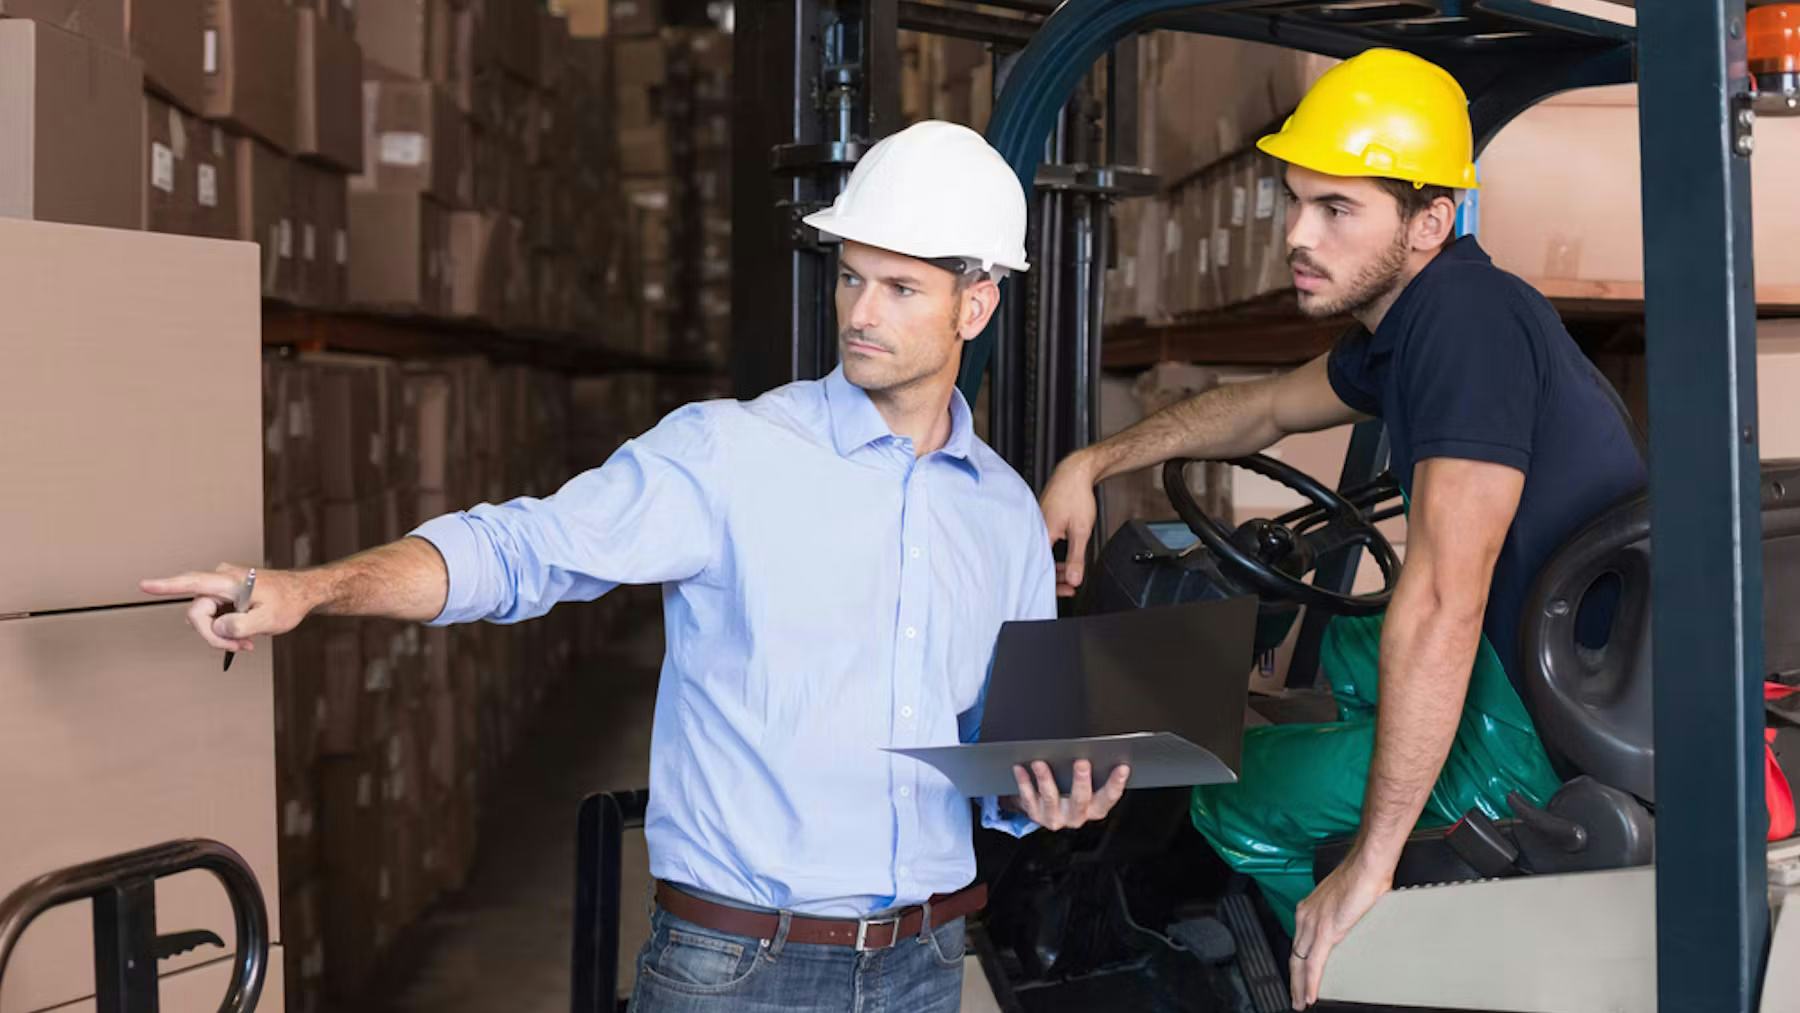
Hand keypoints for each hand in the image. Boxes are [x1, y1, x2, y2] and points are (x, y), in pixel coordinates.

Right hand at [139, 564, 312, 652]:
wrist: (303, 594)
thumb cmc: (289, 602)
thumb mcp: (269, 619)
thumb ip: (241, 625)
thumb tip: (217, 628)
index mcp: (230, 581)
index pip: (193, 583)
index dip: (166, 586)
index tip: (144, 585)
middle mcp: (221, 581)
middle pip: (198, 613)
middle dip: (214, 635)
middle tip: (240, 648)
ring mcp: (221, 588)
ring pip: (206, 619)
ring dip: (222, 635)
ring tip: (247, 643)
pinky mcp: (224, 597)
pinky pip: (214, 618)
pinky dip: (227, 631)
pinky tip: (245, 638)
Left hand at [1005, 760, 1128, 829]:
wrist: (1045, 811)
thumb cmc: (1070, 792)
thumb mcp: (1087, 788)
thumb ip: (1094, 774)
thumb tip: (1101, 748)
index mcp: (1094, 809)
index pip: (1109, 797)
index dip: (1117, 783)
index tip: (1122, 767)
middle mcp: (1076, 816)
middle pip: (1080, 800)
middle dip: (1081, 781)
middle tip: (1081, 763)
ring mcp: (1055, 817)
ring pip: (1051, 798)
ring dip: (1046, 779)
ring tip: (1040, 763)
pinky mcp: (1035, 814)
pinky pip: (1028, 798)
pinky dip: (1024, 782)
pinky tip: (1020, 768)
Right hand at [1040, 453, 1099, 596]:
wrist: (1075, 473)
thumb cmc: (1076, 495)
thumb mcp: (1081, 530)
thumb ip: (1077, 557)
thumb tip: (1074, 579)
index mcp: (1042, 534)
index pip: (1042, 568)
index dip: (1055, 583)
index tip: (1067, 590)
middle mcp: (1035, 530)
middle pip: (1040, 562)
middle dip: (1056, 577)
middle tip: (1070, 585)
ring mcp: (1036, 525)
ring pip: (1042, 553)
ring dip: (1056, 565)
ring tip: (1070, 571)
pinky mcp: (1040, 521)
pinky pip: (1042, 543)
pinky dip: (1052, 553)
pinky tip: (1061, 557)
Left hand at [1289, 852, 1392, 1008]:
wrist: (1368, 865)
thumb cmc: (1362, 877)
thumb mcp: (1346, 900)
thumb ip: (1342, 914)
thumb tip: (1350, 924)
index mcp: (1310, 908)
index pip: (1298, 942)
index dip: (1297, 962)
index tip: (1298, 976)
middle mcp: (1306, 916)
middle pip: (1294, 955)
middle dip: (1294, 979)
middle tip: (1295, 997)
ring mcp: (1313, 924)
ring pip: (1300, 963)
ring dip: (1299, 986)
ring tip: (1301, 1002)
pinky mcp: (1325, 932)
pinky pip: (1313, 964)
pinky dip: (1310, 983)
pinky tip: (1310, 996)